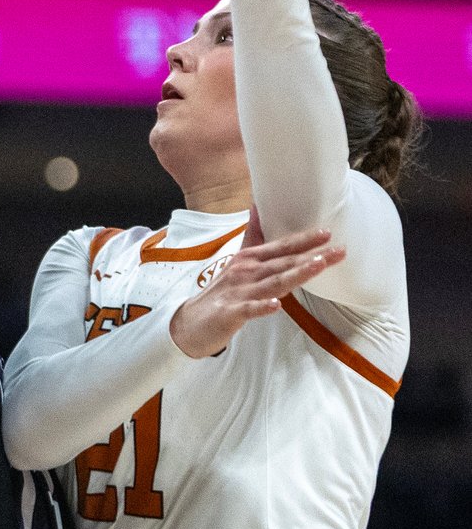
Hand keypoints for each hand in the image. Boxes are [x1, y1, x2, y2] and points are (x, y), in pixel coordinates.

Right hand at [169, 209, 344, 358]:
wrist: (190, 321)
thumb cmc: (220, 291)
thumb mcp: (237, 260)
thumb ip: (252, 236)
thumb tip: (257, 206)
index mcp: (249, 259)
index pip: (281, 247)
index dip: (304, 240)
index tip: (327, 233)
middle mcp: (246, 272)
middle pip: (283, 263)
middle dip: (312, 256)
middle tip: (339, 250)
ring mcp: (239, 292)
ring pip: (273, 282)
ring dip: (295, 274)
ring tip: (317, 266)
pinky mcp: (231, 313)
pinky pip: (249, 310)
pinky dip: (262, 307)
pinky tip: (276, 305)